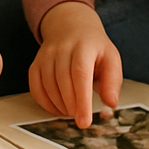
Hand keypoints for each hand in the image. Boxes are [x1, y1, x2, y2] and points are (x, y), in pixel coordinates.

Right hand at [28, 1, 121, 127]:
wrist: (71, 27)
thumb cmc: (93, 47)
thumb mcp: (111, 58)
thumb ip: (112, 81)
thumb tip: (111, 102)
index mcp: (84, 46)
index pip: (80, 74)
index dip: (82, 100)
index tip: (84, 121)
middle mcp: (62, 49)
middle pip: (63, 82)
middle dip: (72, 106)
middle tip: (81, 116)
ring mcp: (45, 55)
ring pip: (48, 86)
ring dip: (59, 106)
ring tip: (72, 112)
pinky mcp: (36, 64)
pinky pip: (35, 87)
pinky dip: (45, 103)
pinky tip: (57, 108)